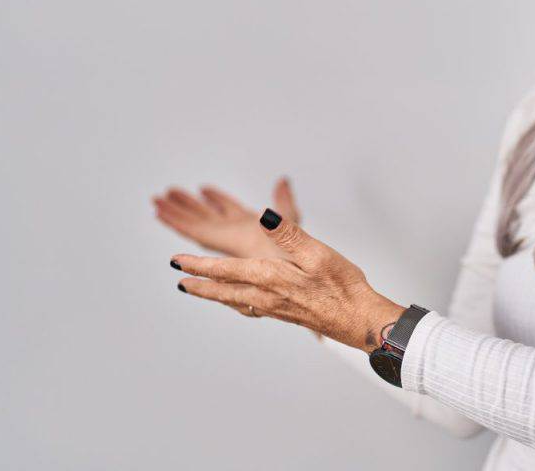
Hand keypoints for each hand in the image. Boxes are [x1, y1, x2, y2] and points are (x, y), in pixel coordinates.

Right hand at [153, 177, 300, 260]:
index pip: (228, 209)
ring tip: (157, 200)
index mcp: (249, 225)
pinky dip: (176, 221)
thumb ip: (283, 201)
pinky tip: (161, 214)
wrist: (291, 269)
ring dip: (176, 211)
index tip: (203, 188)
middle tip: (167, 193)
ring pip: (195, 221)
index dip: (216, 198)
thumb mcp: (290, 217)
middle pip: (206, 214)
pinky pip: (192, 229)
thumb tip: (282, 180)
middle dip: (189, 204)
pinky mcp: (217, 241)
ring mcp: (224, 237)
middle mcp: (233, 231)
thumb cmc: (295, 252)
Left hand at [171, 208, 406, 351]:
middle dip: (199, 284)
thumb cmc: (343, 286)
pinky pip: (249, 307)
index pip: (225, 270)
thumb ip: (289, 233)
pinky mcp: (285, 313)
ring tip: (200, 290)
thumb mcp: (318, 252)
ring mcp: (274, 307)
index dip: (199, 265)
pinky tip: (239, 302)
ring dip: (213, 295)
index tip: (177, 261)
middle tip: (180, 281)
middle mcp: (266, 295)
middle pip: (223, 290)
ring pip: (233, 300)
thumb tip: (264, 216)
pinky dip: (234, 302)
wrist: (357, 319)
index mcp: (270, 277)